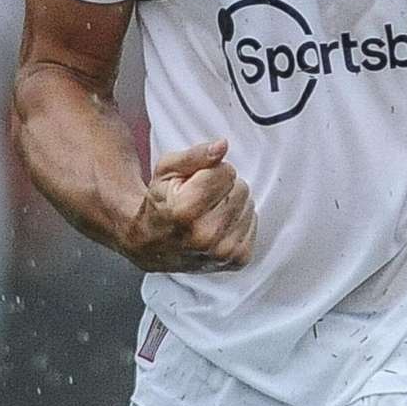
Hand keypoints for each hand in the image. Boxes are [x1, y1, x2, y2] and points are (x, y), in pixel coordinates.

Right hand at [122, 139, 255, 272]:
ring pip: (249, 206)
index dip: (211, 172)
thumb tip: (222, 146)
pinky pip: (254, 224)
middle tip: (201, 200)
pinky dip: (238, 222)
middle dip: (223, 189)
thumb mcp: (166, 171)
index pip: (226, 171)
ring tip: (208, 214)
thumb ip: (195, 155)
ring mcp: (223, 251)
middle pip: (241, 188)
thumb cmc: (160, 205)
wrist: (152, 243)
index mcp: (185, 211)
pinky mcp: (237, 259)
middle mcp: (206, 235)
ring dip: (231, 206)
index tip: (195, 183)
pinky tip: (218, 227)